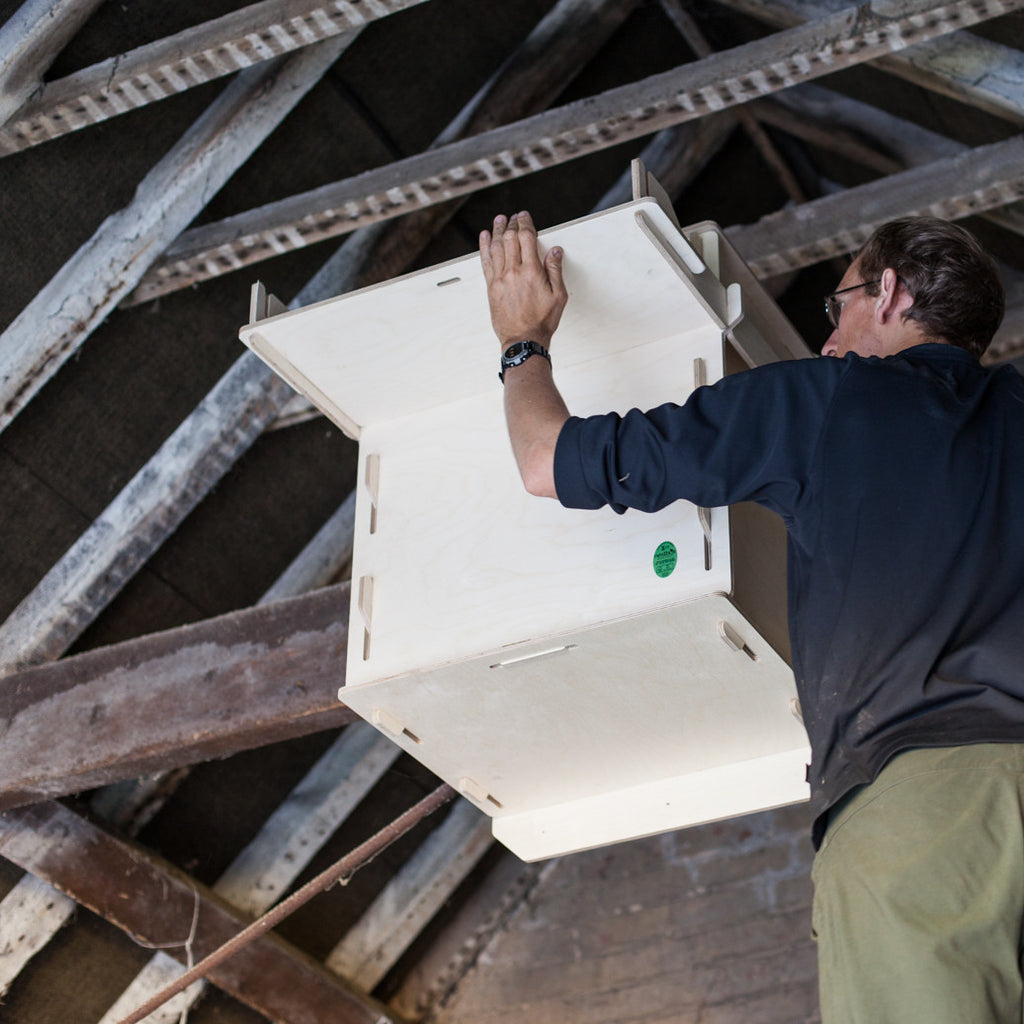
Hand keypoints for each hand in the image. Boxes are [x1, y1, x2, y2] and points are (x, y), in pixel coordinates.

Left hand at [479, 211, 566, 348]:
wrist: (523, 340)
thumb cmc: (542, 321)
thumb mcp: (558, 296)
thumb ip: (555, 270)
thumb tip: (555, 250)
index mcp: (532, 271)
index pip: (527, 238)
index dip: (525, 223)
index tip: (524, 216)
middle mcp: (514, 272)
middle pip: (510, 239)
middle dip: (512, 224)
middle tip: (513, 216)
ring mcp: (500, 279)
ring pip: (497, 247)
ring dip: (498, 230)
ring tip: (499, 219)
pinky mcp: (491, 287)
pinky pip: (486, 262)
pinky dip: (484, 247)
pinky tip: (485, 237)